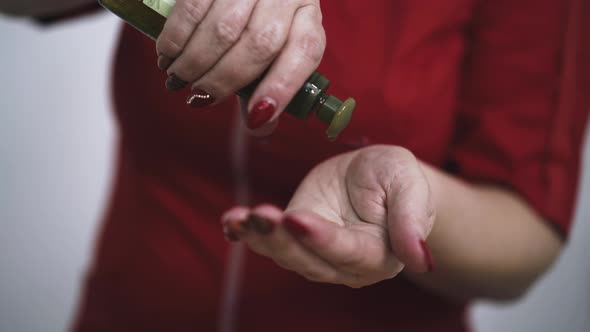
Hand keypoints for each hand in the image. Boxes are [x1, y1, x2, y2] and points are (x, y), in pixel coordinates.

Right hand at [156, 0, 324, 132]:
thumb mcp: (273, 48)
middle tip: (200, 96)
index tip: (258, 115)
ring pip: (224, 28)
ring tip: (179, 78)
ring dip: (196, 62)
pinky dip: (176, 38)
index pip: (304, 50)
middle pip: (260, 43)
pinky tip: (167, 55)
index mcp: (307, 18)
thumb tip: (260, 127)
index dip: (282, 87)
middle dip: (224, 79)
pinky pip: (192, 7)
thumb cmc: (257, 18)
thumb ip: (266, 86)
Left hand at [221, 145, 435, 287]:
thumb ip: (412, 220)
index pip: (348, 252)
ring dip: (261, 238)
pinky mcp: (296, 238)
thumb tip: (420, 260)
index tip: (296, 219)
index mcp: (380, 254)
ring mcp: (317, 254)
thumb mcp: (410, 185)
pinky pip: (271, 242)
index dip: (321, 238)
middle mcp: (346, 264)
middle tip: (261, 216)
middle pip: (310, 260)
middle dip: (282, 240)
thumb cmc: (397, 180)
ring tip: (240, 218)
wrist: (378, 179)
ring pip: (286, 254)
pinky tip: (232, 223)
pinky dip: (247, 234)